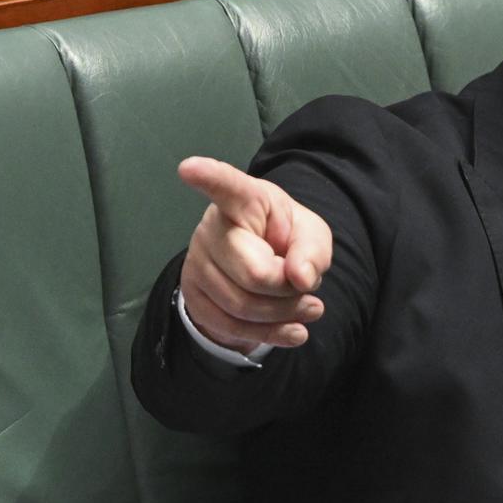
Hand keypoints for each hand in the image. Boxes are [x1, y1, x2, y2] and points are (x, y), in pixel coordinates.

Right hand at [177, 156, 330, 354]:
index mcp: (245, 200)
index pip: (228, 188)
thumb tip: (301, 278)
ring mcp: (197, 262)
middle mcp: (212, 228)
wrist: (264, 263)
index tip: (189, 168)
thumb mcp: (313, 236)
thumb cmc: (288, 238)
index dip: (209, 177)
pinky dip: (269, 335)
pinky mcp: (192, 296)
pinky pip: (229, 326)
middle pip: (253, 273)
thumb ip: (313, 251)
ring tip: (309, 308)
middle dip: (289, 290)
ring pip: (241, 305)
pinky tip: (294, 332)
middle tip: (308, 288)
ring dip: (283, 315)